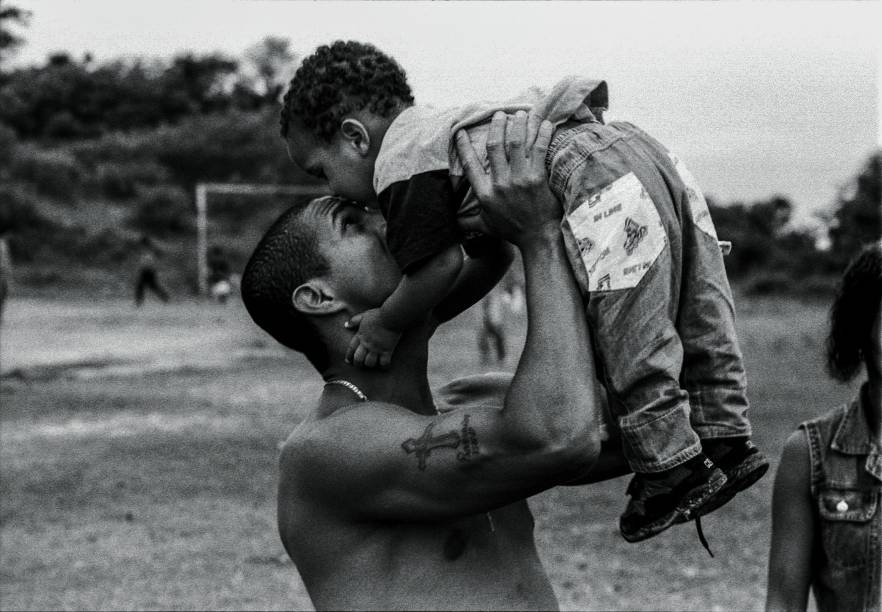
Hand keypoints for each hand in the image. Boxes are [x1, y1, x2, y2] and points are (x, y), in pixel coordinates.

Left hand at [344, 308, 400, 368]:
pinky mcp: (387, 350)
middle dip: (358, 364)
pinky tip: (384, 366)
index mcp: (360, 336)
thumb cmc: (379, 315)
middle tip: (361, 365)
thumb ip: (354, 320)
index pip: (351, 349)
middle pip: (358, 359)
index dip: (349, 356)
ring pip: (369, 363)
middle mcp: (367, 344)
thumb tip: (346, 325)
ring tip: (373, 364)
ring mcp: (377, 348)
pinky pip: (383, 363)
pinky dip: (383, 366)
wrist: (391, 317)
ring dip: (370, 365)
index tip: (348, 361)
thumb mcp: (364, 315)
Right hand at [455, 111, 558, 245]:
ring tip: (520, 113)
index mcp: (485, 193)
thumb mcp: (485, 226)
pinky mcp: (537, 178)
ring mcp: (518, 179)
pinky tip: (544, 123)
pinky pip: (538, 150)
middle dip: (497, 126)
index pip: (470, 165)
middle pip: (495, 146)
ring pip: (516, 143)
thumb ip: (467, 221)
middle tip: (500, 114)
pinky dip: (541, 134)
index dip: (464, 146)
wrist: (538, 238)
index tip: (461, 131)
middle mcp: (499, 184)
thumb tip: (451, 222)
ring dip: (518, 124)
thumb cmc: (513, 232)